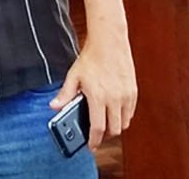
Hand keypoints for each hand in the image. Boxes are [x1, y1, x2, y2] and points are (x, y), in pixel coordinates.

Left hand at [50, 29, 136, 148]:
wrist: (109, 42)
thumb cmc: (91, 57)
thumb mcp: (74, 75)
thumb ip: (65, 94)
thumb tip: (54, 106)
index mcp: (98, 97)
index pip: (98, 128)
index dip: (94, 141)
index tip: (91, 146)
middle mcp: (114, 99)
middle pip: (113, 130)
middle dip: (105, 136)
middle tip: (97, 134)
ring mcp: (126, 96)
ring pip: (124, 123)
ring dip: (115, 126)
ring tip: (105, 123)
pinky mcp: (133, 91)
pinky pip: (130, 112)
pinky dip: (123, 116)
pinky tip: (114, 111)